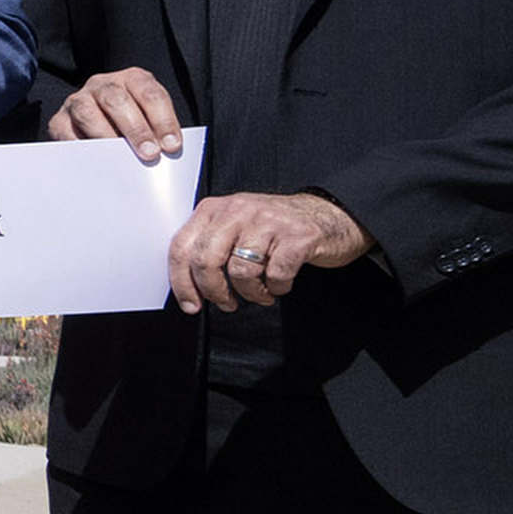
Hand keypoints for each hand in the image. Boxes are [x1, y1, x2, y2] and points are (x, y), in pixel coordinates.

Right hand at [48, 67, 185, 160]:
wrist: (103, 124)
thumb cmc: (134, 124)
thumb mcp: (151, 120)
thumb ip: (159, 132)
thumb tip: (166, 153)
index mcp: (133, 79)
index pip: (150, 94)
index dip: (163, 120)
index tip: (171, 145)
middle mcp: (102, 84)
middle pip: (116, 99)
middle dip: (136, 129)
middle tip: (149, 154)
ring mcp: (78, 100)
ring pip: (87, 112)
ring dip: (106, 136)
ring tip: (121, 159)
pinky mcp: (59, 120)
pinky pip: (65, 132)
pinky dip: (80, 146)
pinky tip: (95, 160)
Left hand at [172, 189, 365, 313]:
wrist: (330, 215)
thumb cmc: (276, 228)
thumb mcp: (235, 227)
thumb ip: (210, 247)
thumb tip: (188, 288)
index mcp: (215, 208)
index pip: (182, 247)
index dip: (182, 282)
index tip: (191, 305)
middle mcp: (238, 210)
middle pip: (206, 260)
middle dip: (214, 291)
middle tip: (226, 303)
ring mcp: (269, 221)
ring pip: (240, 271)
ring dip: (249, 293)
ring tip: (259, 293)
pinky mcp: (297, 237)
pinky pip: (276, 274)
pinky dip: (276, 288)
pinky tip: (279, 285)